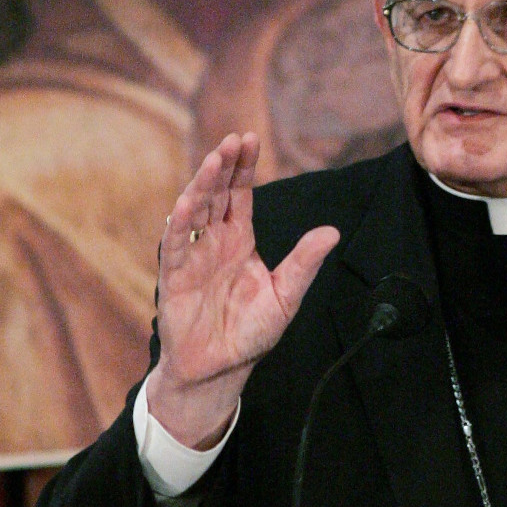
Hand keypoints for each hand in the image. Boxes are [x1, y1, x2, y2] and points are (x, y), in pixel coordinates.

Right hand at [148, 132, 339, 448]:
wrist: (221, 369)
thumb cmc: (252, 331)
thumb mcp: (286, 295)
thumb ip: (304, 263)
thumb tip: (332, 232)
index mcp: (240, 239)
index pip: (240, 194)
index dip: (243, 167)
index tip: (249, 138)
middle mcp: (214, 241)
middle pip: (216, 194)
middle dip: (223, 167)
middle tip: (232, 139)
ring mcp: (193, 256)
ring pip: (195, 212)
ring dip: (202, 186)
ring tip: (213, 161)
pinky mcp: (174, 278)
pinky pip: (175, 246)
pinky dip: (179, 225)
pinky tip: (186, 204)